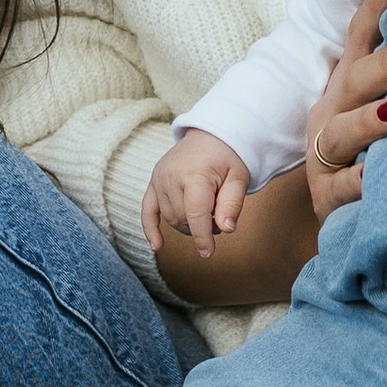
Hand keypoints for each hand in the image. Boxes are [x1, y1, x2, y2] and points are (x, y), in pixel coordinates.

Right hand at [144, 129, 250, 256]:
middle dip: (202, 226)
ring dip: (188, 224)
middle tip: (219, 214)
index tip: (208, 252)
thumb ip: (232, 203)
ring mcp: (159, 179)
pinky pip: (147, 210)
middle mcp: (171, 176)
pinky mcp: (153, 182)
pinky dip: (150, 229)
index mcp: (194, 174)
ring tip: (206, 211)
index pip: (195, 213)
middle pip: (183, 218)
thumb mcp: (239, 177)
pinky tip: (157, 246)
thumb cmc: (227, 157)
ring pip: (170, 218)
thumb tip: (226, 229)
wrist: (210, 134)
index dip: (202, 236)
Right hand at [306, 0, 386, 223]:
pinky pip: (341, 189)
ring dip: (370, 120)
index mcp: (348, 86)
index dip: (377, 4)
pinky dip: (358, 183)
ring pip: (341, 132)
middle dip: (385, 64)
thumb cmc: (374, 150)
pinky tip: (375, 177)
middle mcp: (333, 113)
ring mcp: (327, 155)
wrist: (342, 214)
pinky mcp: (328, 197)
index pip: (361, 37)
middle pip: (354, 81)